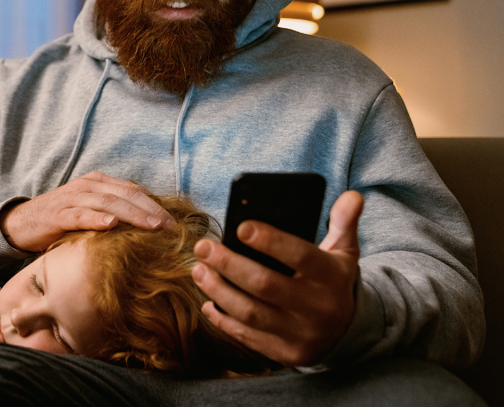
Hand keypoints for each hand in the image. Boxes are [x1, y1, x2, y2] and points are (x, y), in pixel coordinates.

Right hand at [0, 172, 175, 252]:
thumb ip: (114, 216)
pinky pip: (79, 215)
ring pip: (108, 202)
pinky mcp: (57, 214)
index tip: (174, 222)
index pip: (133, 190)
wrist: (21, 224)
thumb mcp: (90, 214)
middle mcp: (87, 186)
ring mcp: (72, 198)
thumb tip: (147, 231)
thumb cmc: (61, 222)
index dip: (155, 204)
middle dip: (150, 209)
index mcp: (98, 183)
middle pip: (125, 194)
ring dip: (132, 214)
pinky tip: (111, 224)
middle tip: (170, 226)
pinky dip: (96, 219)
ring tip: (151, 226)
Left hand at [191, 190, 363, 365]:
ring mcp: (300, 334)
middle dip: (229, 264)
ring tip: (198, 270)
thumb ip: (343, 222)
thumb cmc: (334, 282)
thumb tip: (351, 195)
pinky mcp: (285, 353)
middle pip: (265, 284)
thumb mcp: (344, 252)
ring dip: (219, 291)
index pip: (300, 256)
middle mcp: (317, 307)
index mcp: (331, 277)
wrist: (348, 333)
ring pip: (251, 313)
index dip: (270, 241)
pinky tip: (208, 302)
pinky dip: (224, 320)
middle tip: (202, 247)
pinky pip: (248, 337)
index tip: (240, 227)